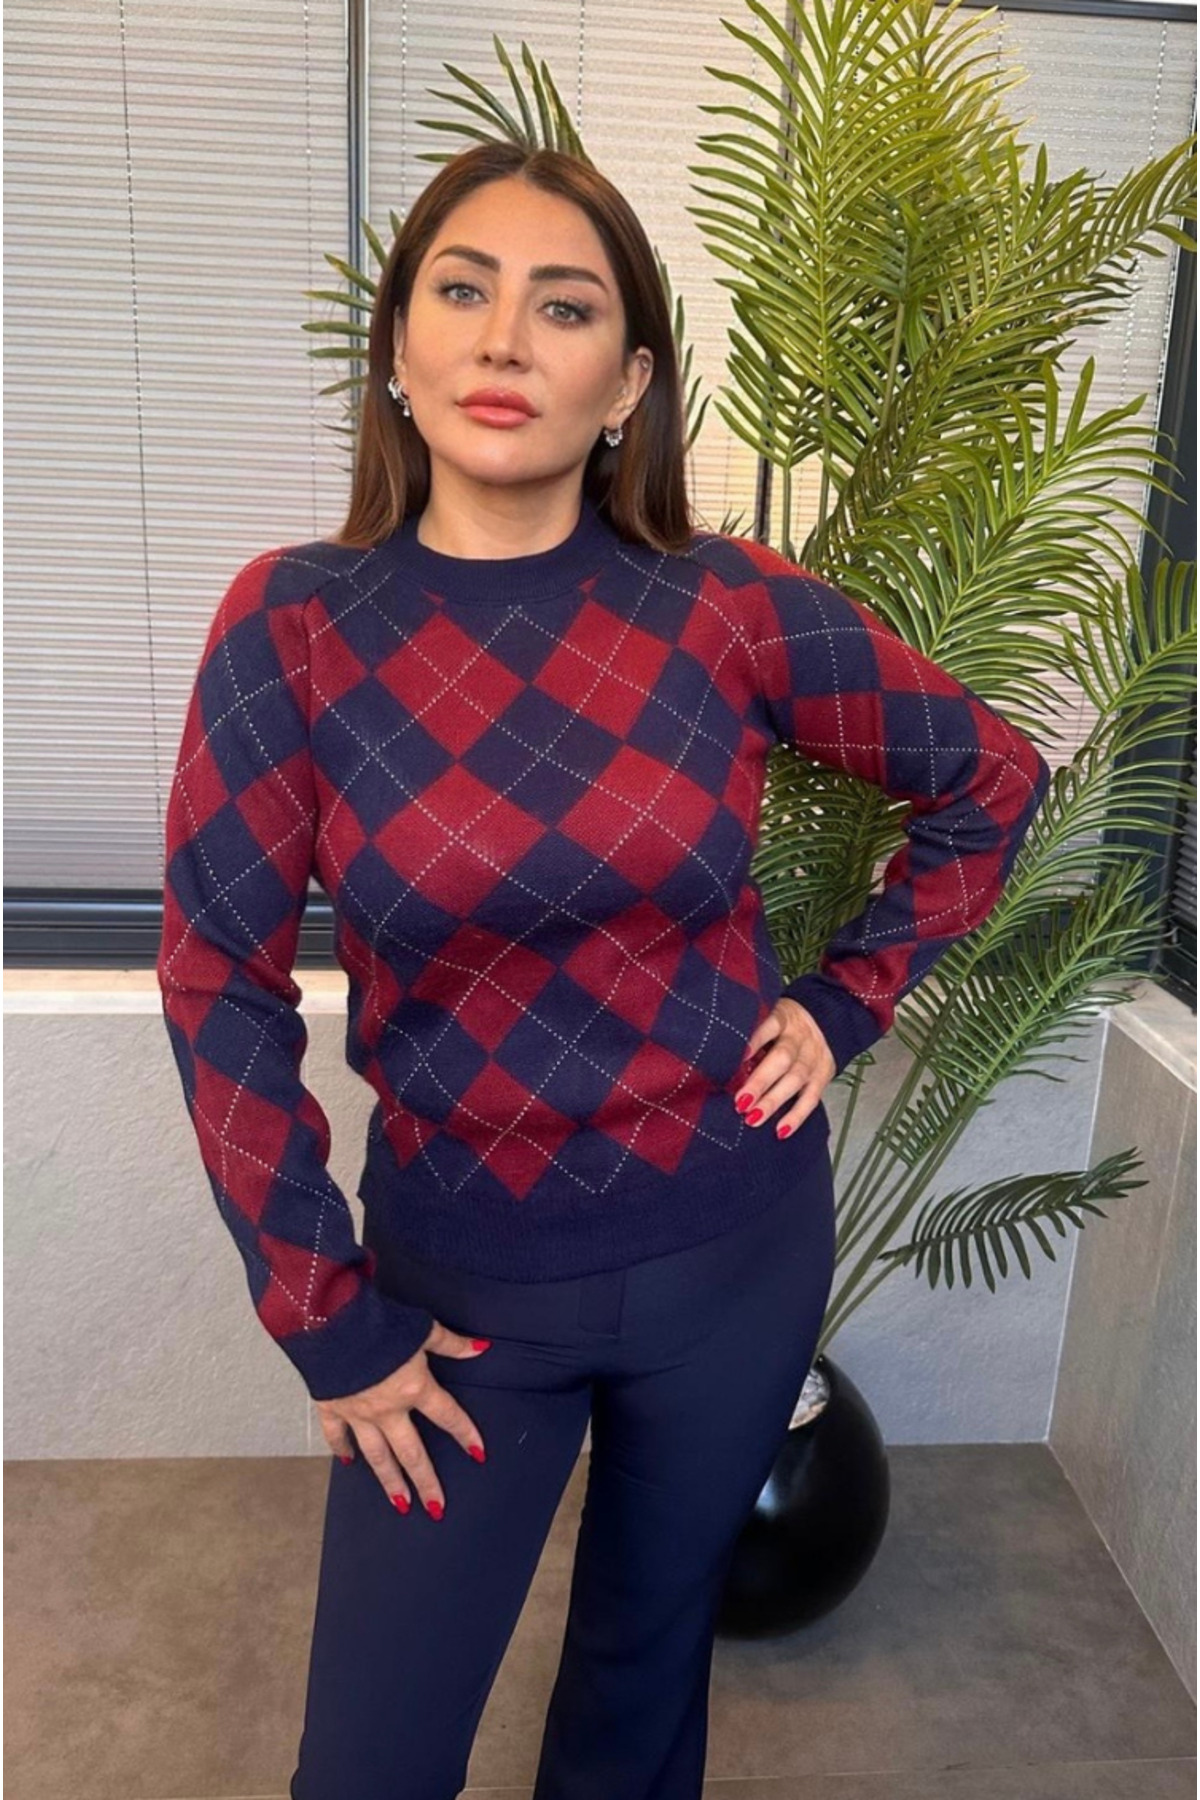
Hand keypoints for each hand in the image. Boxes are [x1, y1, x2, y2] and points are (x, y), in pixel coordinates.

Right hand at [314, 1319, 490, 1519]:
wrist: (333, 1321)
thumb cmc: (379, 1322)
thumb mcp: (422, 1329)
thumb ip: (451, 1344)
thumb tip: (481, 1348)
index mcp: (414, 1388)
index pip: (448, 1416)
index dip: (465, 1434)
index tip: (478, 1454)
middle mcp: (388, 1409)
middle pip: (412, 1453)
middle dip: (426, 1482)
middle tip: (436, 1508)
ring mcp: (359, 1413)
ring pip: (377, 1455)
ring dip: (390, 1481)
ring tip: (401, 1504)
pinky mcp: (332, 1407)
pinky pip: (337, 1436)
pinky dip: (341, 1449)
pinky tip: (348, 1463)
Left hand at [734, 997, 834, 1138]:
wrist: (827, 1019)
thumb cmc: (785, 1025)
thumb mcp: (769, 1016)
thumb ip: (750, 1033)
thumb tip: (718, 1058)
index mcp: (783, 1018)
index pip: (769, 1026)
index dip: (753, 1041)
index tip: (736, 1058)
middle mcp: (800, 1037)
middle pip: (782, 1058)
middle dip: (760, 1082)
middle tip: (740, 1101)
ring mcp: (813, 1057)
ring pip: (796, 1079)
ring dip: (774, 1101)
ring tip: (753, 1118)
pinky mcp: (823, 1075)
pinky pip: (811, 1098)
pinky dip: (796, 1116)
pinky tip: (780, 1130)